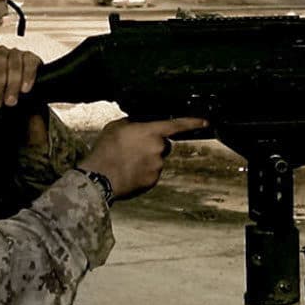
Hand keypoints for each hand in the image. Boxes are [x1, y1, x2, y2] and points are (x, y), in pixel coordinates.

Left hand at [0, 46, 42, 109]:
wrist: (23, 88)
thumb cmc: (2, 88)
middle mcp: (1, 53)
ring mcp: (17, 54)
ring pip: (14, 66)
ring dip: (12, 85)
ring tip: (11, 100)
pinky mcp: (31, 58)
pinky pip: (29, 65)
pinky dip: (27, 77)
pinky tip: (24, 89)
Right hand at [77, 117, 207, 199]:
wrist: (100, 177)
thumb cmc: (105, 150)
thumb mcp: (115, 127)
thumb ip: (132, 123)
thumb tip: (138, 124)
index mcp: (151, 132)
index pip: (177, 125)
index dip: (192, 122)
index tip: (205, 122)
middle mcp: (158, 149)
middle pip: (163, 144)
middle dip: (153, 145)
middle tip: (133, 149)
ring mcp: (157, 166)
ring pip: (156, 160)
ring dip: (146, 160)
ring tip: (126, 162)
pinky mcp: (153, 181)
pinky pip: (151, 174)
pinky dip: (143, 173)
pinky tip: (128, 172)